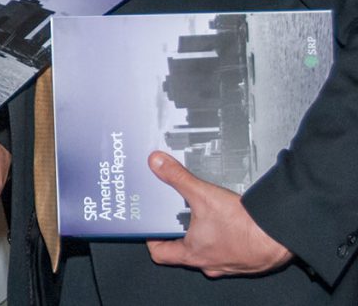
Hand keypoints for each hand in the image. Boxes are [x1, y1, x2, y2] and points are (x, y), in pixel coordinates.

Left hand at [146, 151, 291, 276]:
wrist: (279, 235)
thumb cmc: (244, 225)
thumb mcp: (202, 194)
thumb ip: (177, 177)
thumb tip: (157, 164)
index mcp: (192, 253)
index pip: (160, 254)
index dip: (152, 239)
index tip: (150, 227)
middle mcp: (208, 263)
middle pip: (182, 252)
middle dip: (176, 233)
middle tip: (173, 216)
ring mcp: (227, 265)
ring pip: (205, 252)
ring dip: (200, 235)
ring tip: (200, 215)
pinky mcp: (244, 261)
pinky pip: (226, 251)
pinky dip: (221, 238)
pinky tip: (226, 222)